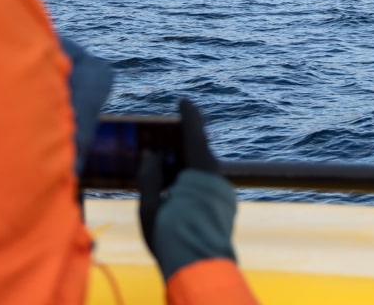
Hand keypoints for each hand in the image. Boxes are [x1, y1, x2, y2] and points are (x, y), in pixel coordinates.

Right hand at [137, 99, 236, 279]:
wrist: (201, 271)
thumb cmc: (172, 240)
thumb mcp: (149, 208)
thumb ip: (149, 177)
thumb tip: (151, 155)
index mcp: (200, 171)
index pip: (195, 134)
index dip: (189, 115)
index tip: (183, 101)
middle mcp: (216, 177)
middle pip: (197, 152)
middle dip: (179, 146)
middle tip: (159, 141)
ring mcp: (222, 193)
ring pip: (202, 170)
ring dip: (184, 166)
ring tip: (162, 166)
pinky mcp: (223, 207)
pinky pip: (206, 184)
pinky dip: (190, 180)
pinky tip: (174, 187)